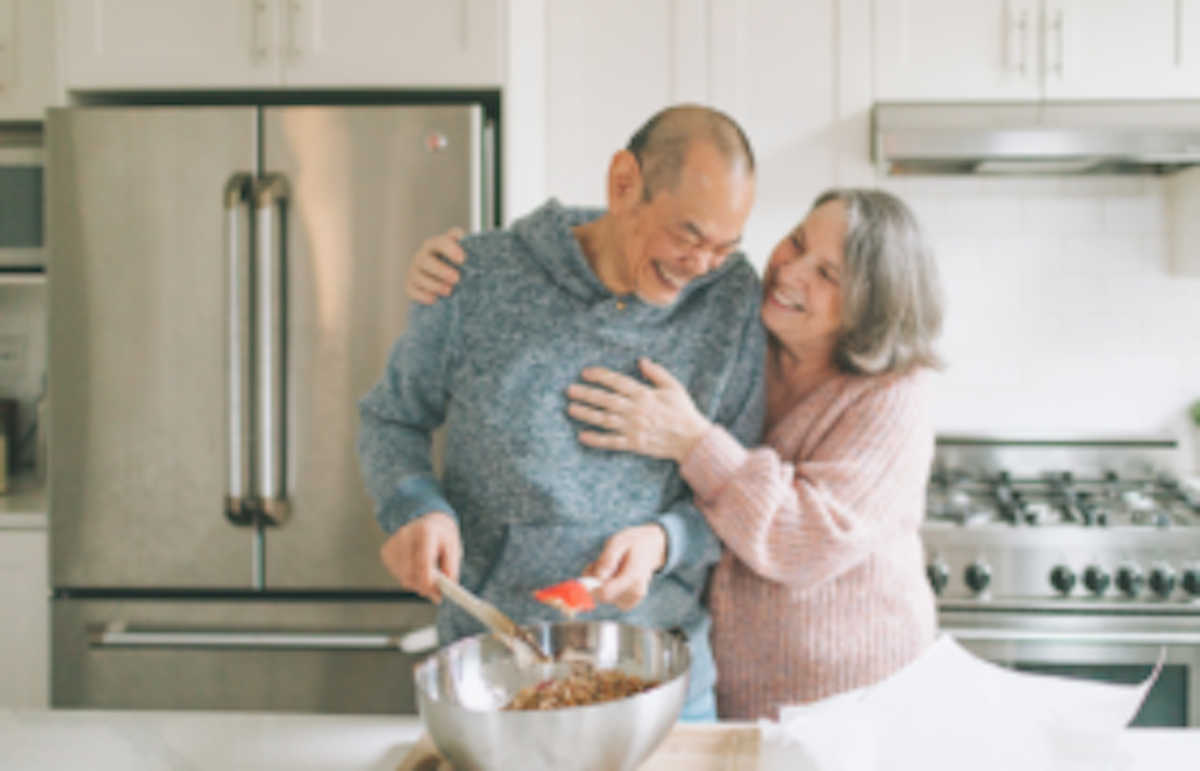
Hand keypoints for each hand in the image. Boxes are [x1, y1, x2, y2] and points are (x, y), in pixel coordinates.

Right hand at [380, 512, 461, 601]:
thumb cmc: (441, 536)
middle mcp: (405, 535)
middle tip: (436, 591)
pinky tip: (416, 567)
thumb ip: (451, 567)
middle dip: (424, 587)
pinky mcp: (386, 551)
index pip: (422, 562)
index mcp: (425, 531)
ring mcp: (393, 543)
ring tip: (428, 573)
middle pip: (410, 573)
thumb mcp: (453, 548)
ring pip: (403, 577)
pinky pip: (397, 574)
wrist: (427, 522)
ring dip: (417, 583)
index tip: (437, 594)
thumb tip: (447, 586)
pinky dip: (408, 577)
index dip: (429, 582)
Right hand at [406, 228, 465, 304]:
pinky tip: (433, 299)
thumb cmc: (453, 263)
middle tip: (456, 278)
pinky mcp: (410, 285)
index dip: (450, 249)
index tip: (462, 259)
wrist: (442, 277)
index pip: (440, 242)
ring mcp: (415, 271)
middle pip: (426, 261)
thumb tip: (463, 238)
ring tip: (448, 291)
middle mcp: (422, 256)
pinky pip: (411, 290)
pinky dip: (421, 295)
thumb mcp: (460, 252)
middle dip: (441, 270)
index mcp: (435, 244)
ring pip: (418, 277)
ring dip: (433, 284)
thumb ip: (464, 245)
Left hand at [566, 358, 712, 462]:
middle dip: (586, 393)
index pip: (617, 382)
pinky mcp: (634, 444)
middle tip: (570, 390)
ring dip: (586, 414)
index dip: (600, 376)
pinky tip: (582, 436)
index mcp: (644, 394)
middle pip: (606, 400)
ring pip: (605, 419)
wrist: (692, 440)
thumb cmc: (684, 412)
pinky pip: (611, 442)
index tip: (585, 373)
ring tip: (571, 408)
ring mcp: (633, 428)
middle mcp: (636, 410)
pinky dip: (596, 439)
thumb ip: (657, 373)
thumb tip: (642, 360)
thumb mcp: (674, 387)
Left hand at [584, 524, 667, 610]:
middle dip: (595, 582)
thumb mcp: (617, 542)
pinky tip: (613, 576)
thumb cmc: (633, 542)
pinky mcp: (632, 600)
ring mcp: (635, 598)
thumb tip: (597, 578)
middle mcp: (636, 592)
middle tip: (597, 563)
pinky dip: (608, 589)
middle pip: (603, 597)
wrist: (652, 546)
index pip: (605, 593)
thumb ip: (607, 560)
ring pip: (606, 599)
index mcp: (633, 577)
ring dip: (601, 585)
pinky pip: (612, 600)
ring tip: (608, 567)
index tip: (588, 571)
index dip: (590, 586)